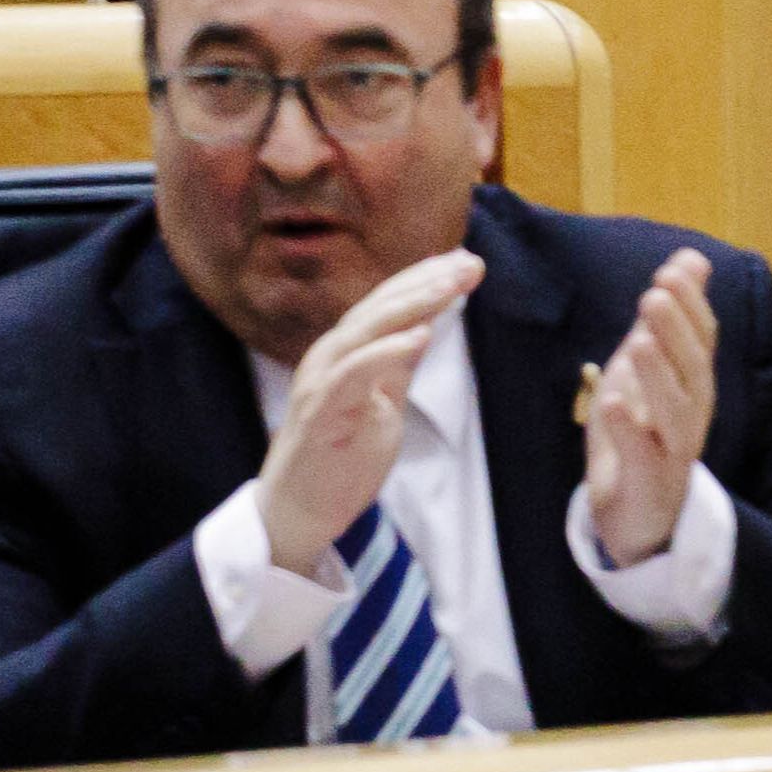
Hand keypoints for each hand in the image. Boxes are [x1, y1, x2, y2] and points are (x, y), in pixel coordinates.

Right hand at [255, 251, 480, 576]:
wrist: (300, 511)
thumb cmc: (341, 455)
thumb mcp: (383, 400)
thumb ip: (398, 363)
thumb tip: (425, 324)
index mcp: (347, 351)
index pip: (388, 304)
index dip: (426, 279)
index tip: (468, 261)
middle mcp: (330, 357)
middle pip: (380, 307)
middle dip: (426, 281)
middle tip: (471, 263)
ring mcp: (321, 381)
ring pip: (364, 329)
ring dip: (410, 305)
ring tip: (451, 286)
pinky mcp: (319, 413)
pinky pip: (351, 374)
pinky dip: (384, 351)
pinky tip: (418, 336)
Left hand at [581, 250, 718, 567]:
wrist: (640, 515)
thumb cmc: (643, 433)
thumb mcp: (651, 367)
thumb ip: (670, 319)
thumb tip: (692, 259)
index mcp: (694, 384)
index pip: (702, 339)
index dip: (690, 306)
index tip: (670, 271)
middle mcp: (692, 413)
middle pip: (692, 368)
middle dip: (675, 330)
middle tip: (654, 293)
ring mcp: (673, 449)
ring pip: (675, 410)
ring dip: (657, 375)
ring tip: (637, 342)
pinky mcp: (648, 482)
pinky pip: (642, 454)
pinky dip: (629, 429)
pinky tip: (613, 402)